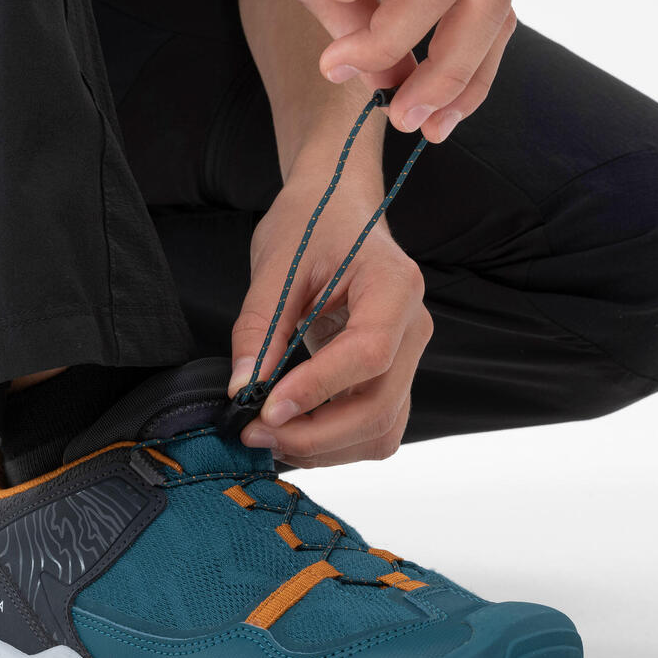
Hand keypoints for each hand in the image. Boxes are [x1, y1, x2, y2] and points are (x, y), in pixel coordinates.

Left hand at [229, 176, 432, 466]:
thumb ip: (259, 328)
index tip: (267, 409)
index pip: (369, 352)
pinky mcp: (394, 377)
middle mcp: (414, 326)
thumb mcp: (275, 266)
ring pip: (381, 429)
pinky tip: (294, 431)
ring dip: (324, 447)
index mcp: (394, 285)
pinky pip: (376, 427)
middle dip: (316, 433)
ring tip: (268, 437)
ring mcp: (410, 357)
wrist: (338, 210)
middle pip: (380, 406)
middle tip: (256, 433)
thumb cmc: (312, 225)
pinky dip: (334, 443)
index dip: (318, 388)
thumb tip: (243, 390)